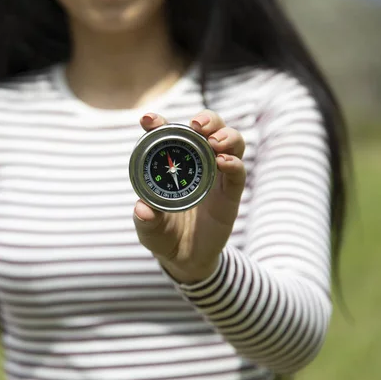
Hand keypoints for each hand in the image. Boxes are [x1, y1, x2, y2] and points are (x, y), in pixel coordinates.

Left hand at [133, 110, 245, 283]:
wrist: (187, 260)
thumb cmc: (164, 236)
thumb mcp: (149, 230)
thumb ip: (146, 220)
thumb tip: (142, 209)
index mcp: (172, 165)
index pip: (168, 136)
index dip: (158, 123)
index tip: (147, 119)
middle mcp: (197, 164)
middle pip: (209, 129)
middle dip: (207, 120)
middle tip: (198, 125)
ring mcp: (217, 177)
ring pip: (231, 144)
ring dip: (225, 135)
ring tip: (214, 141)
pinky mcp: (231, 194)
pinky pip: (238, 174)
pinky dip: (234, 164)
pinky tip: (224, 163)